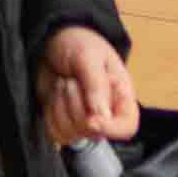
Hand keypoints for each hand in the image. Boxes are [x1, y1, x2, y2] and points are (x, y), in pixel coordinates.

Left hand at [40, 25, 141, 147]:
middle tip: (72, 81)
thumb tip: (101, 116)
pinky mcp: (62, 122)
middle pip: (93, 132)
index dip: (110, 129)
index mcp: (121, 96)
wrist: (53, 43)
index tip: (91, 120)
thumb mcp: (89, 58)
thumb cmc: (79, 44)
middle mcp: (105, 112)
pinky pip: (56, 133)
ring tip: (64, 84)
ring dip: (61, 107)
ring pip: (72, 134)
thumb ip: (97, 86)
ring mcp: (82, 119)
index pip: (126, 127)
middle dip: (76, 106)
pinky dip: (50, 114)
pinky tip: (55, 95)